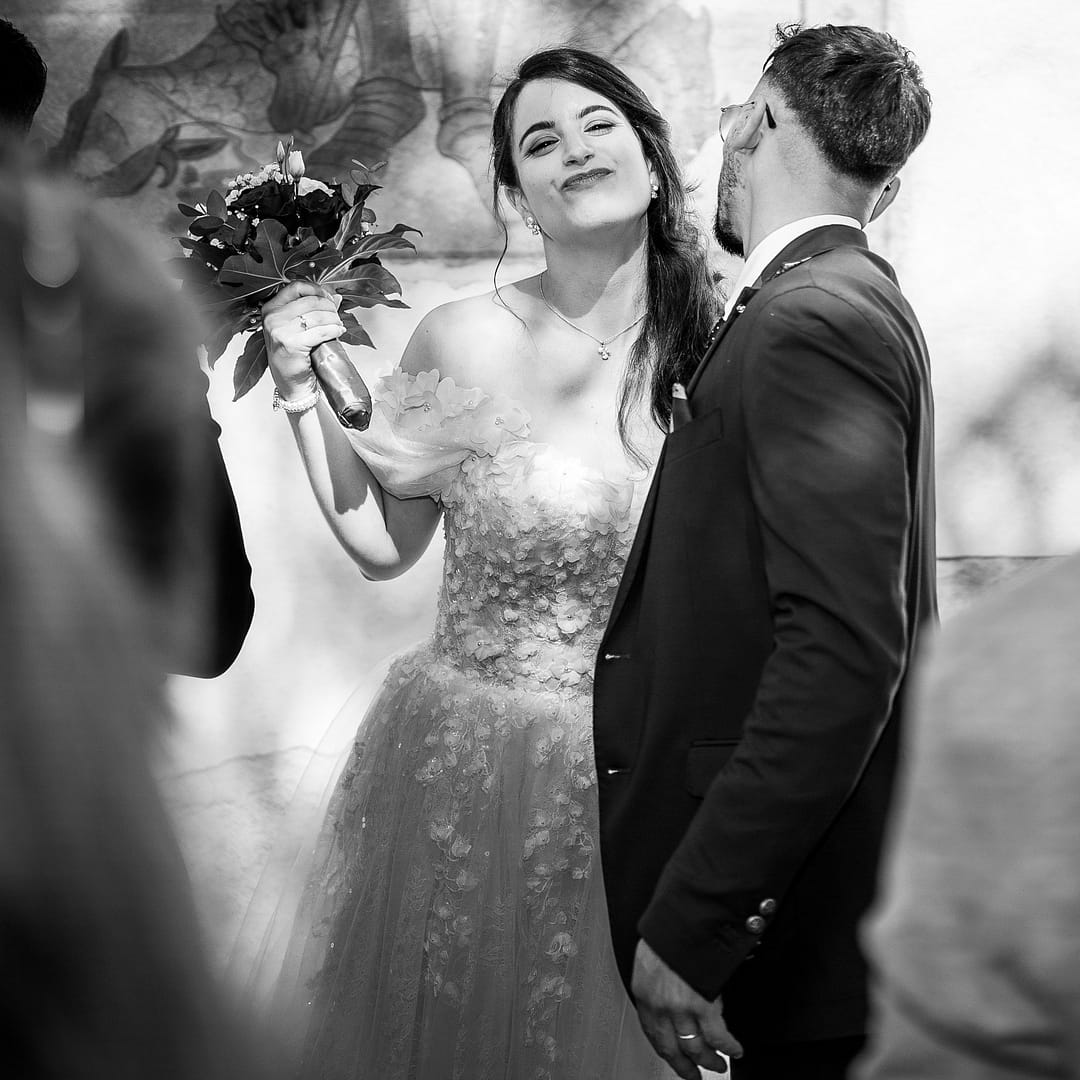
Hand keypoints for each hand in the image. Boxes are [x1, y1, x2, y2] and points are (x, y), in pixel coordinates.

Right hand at [262, 281, 344, 400]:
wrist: (290, 385)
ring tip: (339, 326)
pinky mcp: (291, 343)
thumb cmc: (294, 358)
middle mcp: (272, 317)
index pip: (296, 287)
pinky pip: (320, 331)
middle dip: (330, 308)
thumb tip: (335, 296)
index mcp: (270, 308)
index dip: (317, 290)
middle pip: (310, 300)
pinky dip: (333, 330)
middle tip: (337, 317)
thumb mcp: (298, 330)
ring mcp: (279, 330)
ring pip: (317, 315)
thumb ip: (314, 310)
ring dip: (334, 319)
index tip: (329, 299)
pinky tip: (338, 332)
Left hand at [631, 939, 742, 1078]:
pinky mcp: (703, 1005)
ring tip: (719, 1065)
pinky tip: (735, 1050)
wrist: (681, 919)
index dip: (665, 1050)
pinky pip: (717, 1036)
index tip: (673, 1059)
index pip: (652, 1032)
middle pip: (672, 1048)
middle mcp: (660, 1006)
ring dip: (710, 1061)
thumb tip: (669, 994)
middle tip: (694, 1076)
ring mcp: (681, 1008)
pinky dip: (728, 1047)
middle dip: (685, 1067)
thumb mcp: (652, 958)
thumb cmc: (667, 934)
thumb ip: (658, 981)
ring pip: (696, 1047)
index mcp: (644, 993)